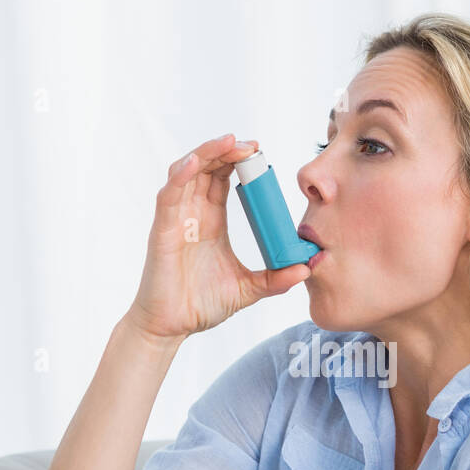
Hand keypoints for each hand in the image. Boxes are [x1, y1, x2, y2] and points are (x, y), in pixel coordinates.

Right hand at [126, 133, 310, 341]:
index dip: (239, 162)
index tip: (260, 152)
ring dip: (207, 153)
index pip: (224, 179)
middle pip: (207, 168)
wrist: (172, 327)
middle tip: (252, 145)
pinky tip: (196, 163)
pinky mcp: (162, 229)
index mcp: (211, 221)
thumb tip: (306, 269)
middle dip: (228, 151)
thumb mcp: (247, 289)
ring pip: (187, 172)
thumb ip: (275, 279)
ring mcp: (176, 219)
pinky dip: (181, 175)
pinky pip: (169, 195)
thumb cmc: (200, 305)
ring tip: (230, 142)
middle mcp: (193, 214)